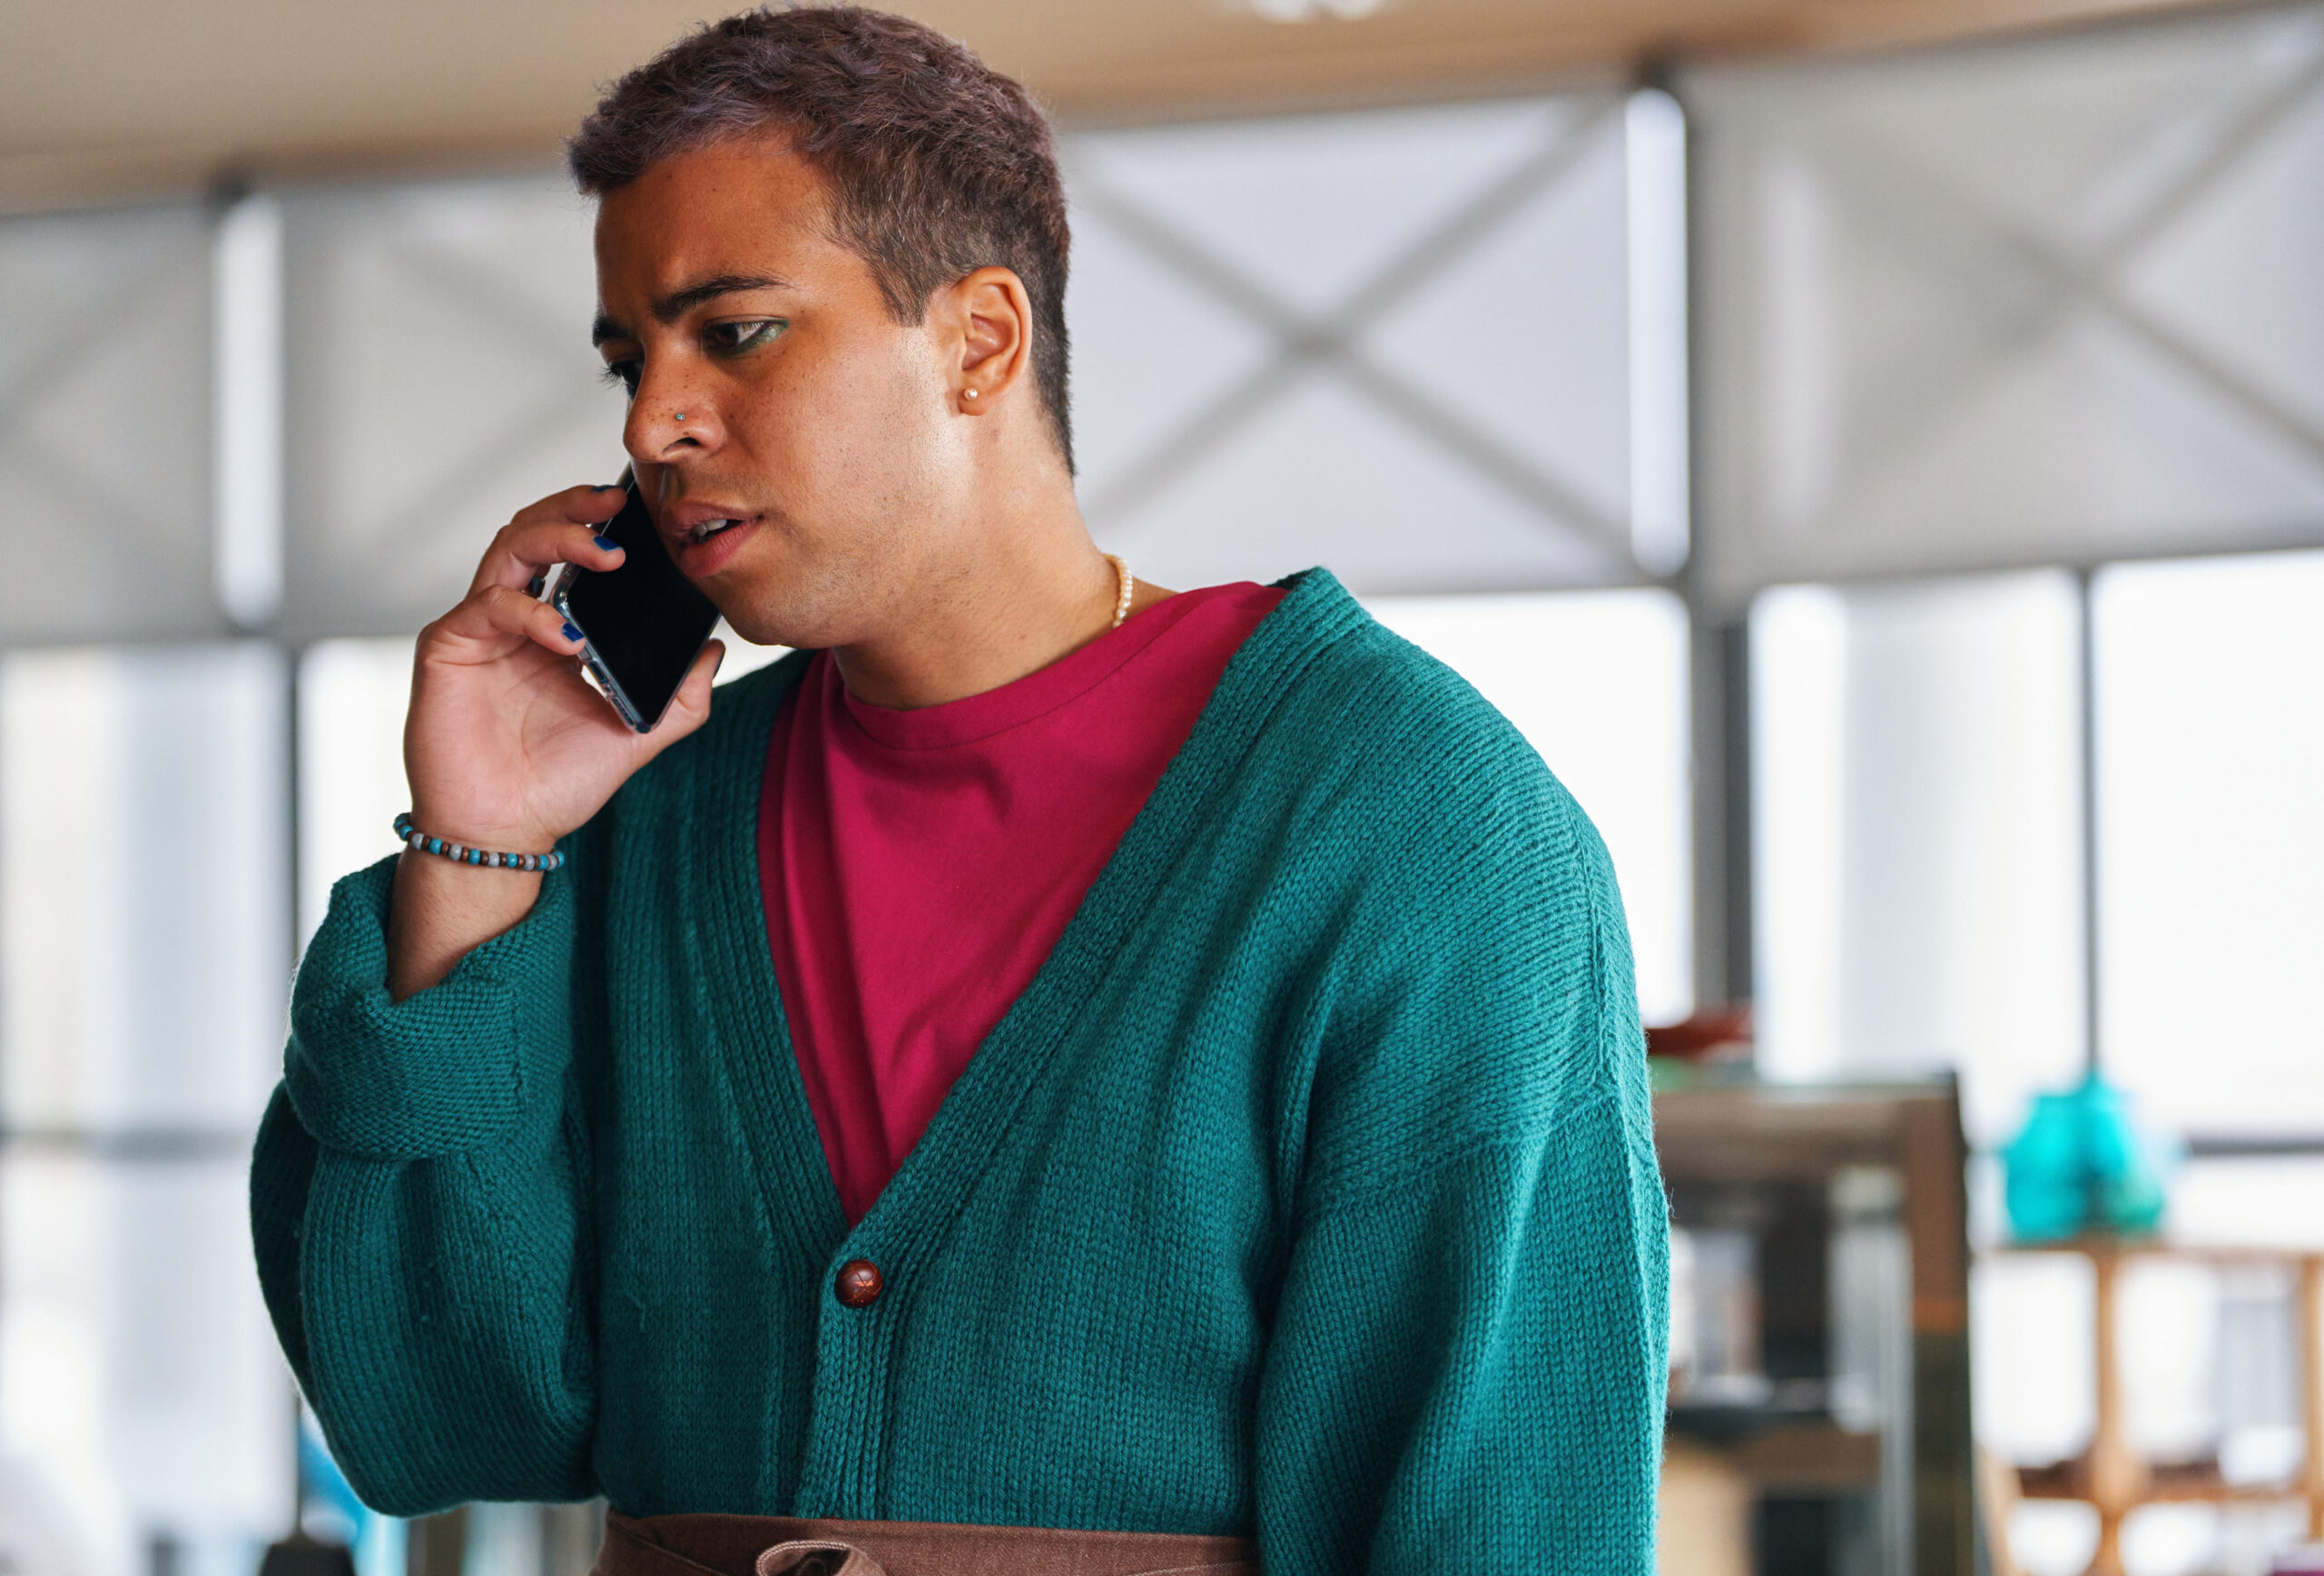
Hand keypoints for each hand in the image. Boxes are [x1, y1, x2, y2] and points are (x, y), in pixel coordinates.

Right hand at [404, 484, 723, 854]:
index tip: (644, 508)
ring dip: (558, 537)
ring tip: (606, 553)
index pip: (574, 554)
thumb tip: (713, 649)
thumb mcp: (637, 735)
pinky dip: (532, 612)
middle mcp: (515, 618)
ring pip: (509, 547)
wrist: (507, 829)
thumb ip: (681, 696)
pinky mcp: (448, 645)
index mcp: (556, 628)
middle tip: (619, 501)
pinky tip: (567, 636)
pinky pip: (489, 605)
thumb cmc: (559, 782)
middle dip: (578, 509)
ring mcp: (480, 627)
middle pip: (536, 531)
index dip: (602, 524)